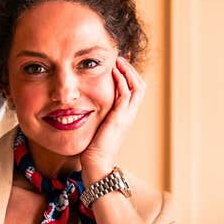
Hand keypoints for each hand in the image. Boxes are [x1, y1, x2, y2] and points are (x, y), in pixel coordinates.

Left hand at [80, 56, 145, 184]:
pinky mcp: (119, 119)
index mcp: (125, 116)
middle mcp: (129, 115)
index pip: (134, 90)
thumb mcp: (97, 126)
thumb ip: (96, 115)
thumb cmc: (93, 149)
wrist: (96, 165)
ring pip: (136, 87)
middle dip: (130, 69)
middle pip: (139, 85)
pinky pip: (125, 95)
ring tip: (117, 60)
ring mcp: (126, 116)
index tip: (118, 63)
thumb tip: (84, 105)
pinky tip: (112, 72)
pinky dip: (121, 81)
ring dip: (127, 71)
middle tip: (119, 57)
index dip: (129, 75)